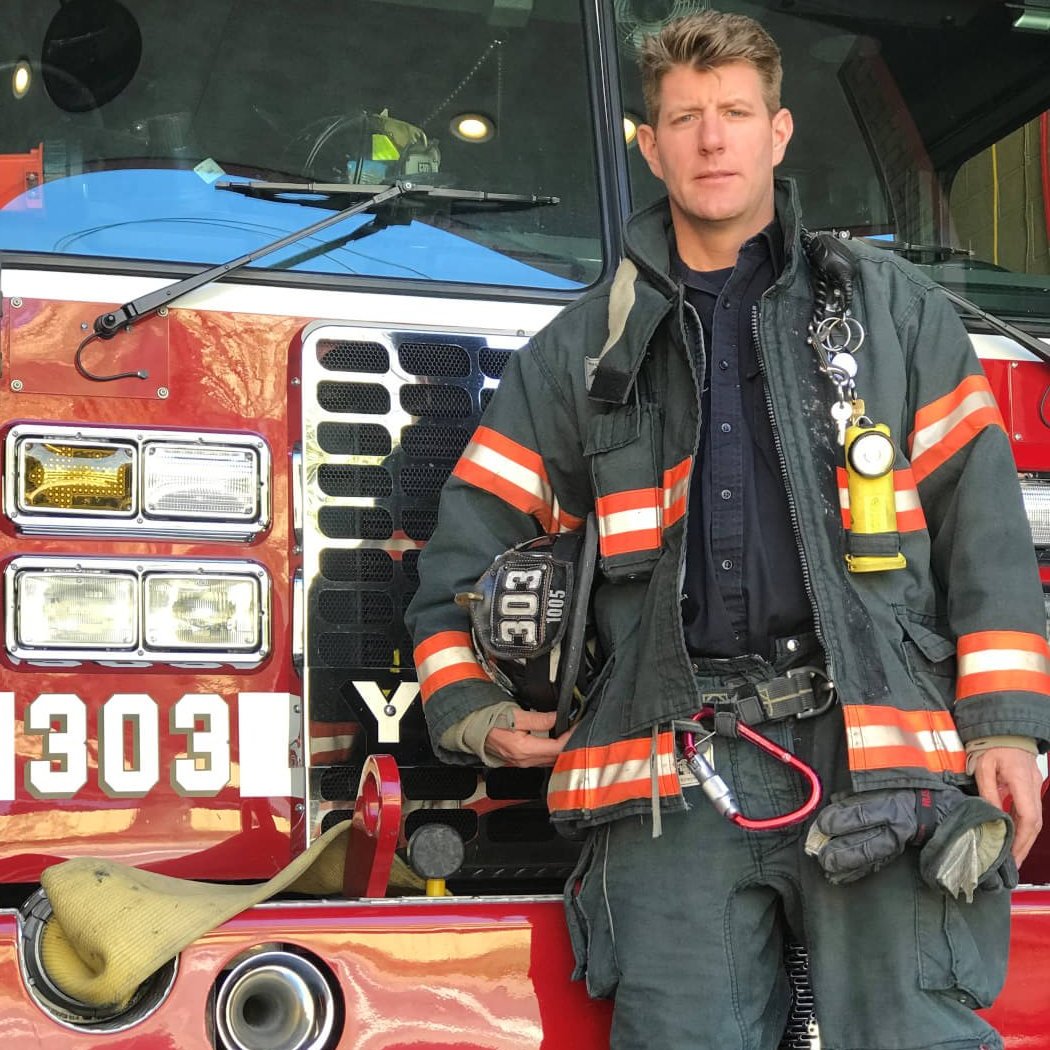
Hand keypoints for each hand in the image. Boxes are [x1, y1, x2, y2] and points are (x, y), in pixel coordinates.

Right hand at [484, 710, 573, 767]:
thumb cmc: (490, 722)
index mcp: (525, 749)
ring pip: (550, 760)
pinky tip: (556, 742)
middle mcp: (525, 760)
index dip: (571, 736)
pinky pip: (542, 759)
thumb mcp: (516, 715)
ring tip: (570, 734)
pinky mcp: (521, 761)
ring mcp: (523, 763)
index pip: (557, 747)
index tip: (578, 725)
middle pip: (556, 757)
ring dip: (562, 749)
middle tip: (578, 729)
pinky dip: (552, 752)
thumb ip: (539, 719)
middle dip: (570, 743)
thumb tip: (558, 717)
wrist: (472, 730)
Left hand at [972, 747, 1044, 864]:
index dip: (1021, 839)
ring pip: (1035, 818)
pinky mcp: (1031, 785)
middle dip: (1025, 845)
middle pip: (1035, 823)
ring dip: (1025, 838)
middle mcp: (1032, 785)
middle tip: (1013, 863)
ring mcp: (1034, 785)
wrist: (1004, 728)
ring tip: (1013, 855)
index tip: (1011, 854)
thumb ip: (987, 790)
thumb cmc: (991, 745)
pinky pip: (1030, 810)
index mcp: (1021, 780)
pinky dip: (1024, 826)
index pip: (1027, 816)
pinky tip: (1014, 836)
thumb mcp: (983, 766)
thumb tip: (991, 816)